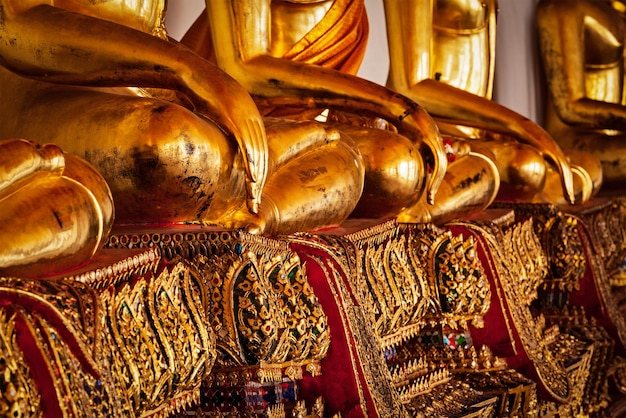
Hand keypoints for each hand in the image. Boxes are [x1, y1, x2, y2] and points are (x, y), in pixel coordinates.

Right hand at [181, 59, 268, 212]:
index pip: (260, 145)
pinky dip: (250, 163)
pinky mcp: (234, 117)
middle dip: (261, 176)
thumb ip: (226, 124)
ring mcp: (245, 115)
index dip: (260, 166)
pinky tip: (251, 178)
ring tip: (254, 193)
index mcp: (251, 113)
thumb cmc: (199, 90)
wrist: (189, 71)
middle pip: (262, 151)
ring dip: (256, 174)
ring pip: (257, 150)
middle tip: (256, 196)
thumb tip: (224, 137)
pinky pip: (246, 144)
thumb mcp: (217, 110)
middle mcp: (252, 114)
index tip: (256, 184)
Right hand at [395, 102, 447, 204]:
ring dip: (436, 183)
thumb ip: (411, 154)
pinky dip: (435, 174)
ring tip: (431, 196)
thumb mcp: (407, 143)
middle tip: (431, 199)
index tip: (429, 194)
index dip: (433, 180)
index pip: (436, 165)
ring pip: (441, 166)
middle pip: (441, 168)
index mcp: (433, 144)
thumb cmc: (400, 125)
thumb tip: (404, 166)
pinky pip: (437, 161)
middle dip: (436, 184)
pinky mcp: (433, 141)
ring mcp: (437, 141)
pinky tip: (430, 184)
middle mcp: (438, 143)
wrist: (400, 109)